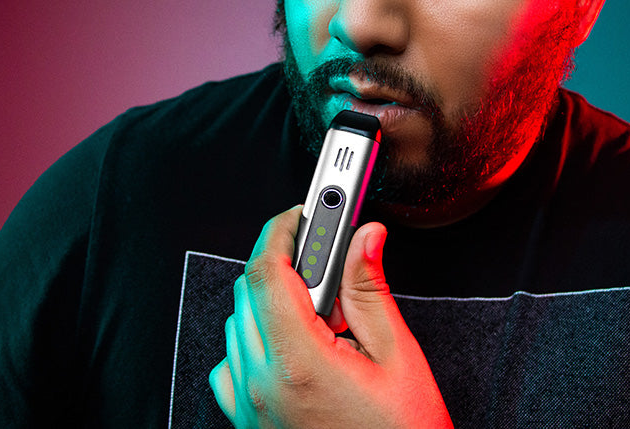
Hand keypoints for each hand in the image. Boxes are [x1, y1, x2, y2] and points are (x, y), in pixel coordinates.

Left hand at [208, 206, 452, 427]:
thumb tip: (363, 237)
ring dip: (274, 299)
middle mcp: (260, 385)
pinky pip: (232, 360)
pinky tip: (294, 342)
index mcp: (298, 364)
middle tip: (329, 257)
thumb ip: (370, 291)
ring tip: (324, 313)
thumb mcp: (398, 359)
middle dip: (287, 261)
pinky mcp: (246, 420)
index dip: (286, 228)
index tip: (308, 208)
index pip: (268, 271)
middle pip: (250, 291)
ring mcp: (246, 406)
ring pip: (238, 322)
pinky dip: (256, 336)